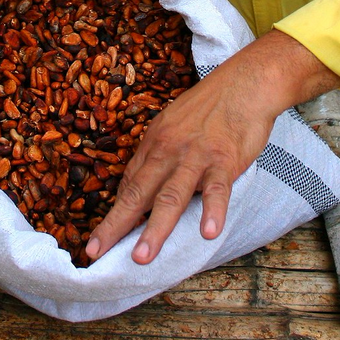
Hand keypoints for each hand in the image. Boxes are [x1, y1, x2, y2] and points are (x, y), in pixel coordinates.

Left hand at [84, 29, 339, 264]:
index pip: (130, 184)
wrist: (242, 83)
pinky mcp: (224, 161)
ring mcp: (195, 157)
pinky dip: (213, 211)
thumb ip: (158, 155)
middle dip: (117, 224)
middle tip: (97, 252)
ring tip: (142, 257)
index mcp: (154, 143)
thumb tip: (139, 185)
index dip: (114, 214)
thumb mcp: (172, 124)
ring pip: (171, 196)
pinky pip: (217, 190)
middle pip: (138, 192)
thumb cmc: (208, 107)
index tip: (99, 240)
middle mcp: (168, 151)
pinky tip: (208, 233)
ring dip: (155, 228)